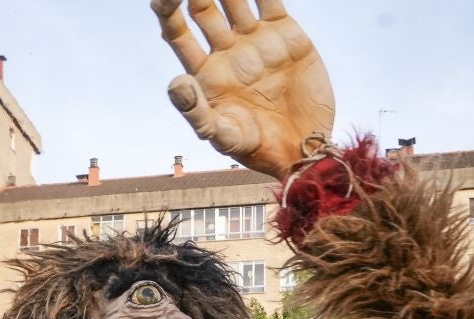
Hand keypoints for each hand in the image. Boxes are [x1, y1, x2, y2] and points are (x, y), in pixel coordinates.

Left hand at [152, 0, 333, 176]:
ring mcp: (255, 39)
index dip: (167, 8)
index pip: (176, 31)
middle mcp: (226, 51)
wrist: (305, 148)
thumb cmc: (259, 150)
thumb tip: (174, 82)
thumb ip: (197, 113)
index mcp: (204, 72)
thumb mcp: (225, 137)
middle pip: (202, 7)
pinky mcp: (285, 32)